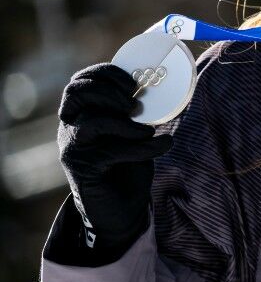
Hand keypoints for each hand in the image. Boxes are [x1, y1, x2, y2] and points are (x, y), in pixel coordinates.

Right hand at [56, 64, 173, 258]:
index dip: (104, 74)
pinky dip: (142, 147)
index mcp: (82, 112)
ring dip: (126, 123)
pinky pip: (110, 151)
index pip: (80, 81)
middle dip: (109, 91)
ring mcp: (73, 147)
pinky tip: (162, 146)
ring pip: (91, 122)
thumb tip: (169, 85)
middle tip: (135, 104)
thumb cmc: (129, 163)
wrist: (121, 207)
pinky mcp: (82, 168)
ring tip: (148, 130)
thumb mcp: (135, 131)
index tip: (133, 83)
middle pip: (76, 92)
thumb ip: (139, 111)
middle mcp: (70, 126)